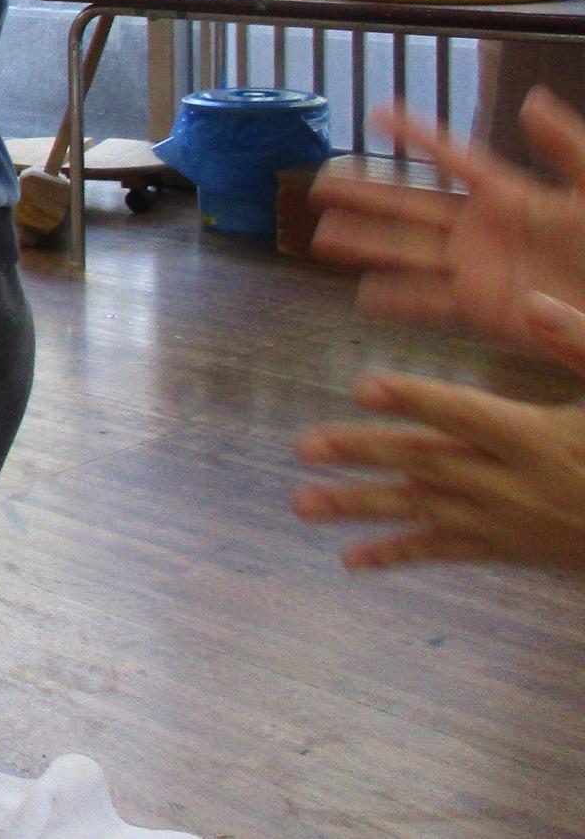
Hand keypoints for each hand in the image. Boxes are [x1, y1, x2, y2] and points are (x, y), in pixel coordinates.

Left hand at [293, 293, 584, 571]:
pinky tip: (350, 558)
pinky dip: (397, 555)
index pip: (464, 413)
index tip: (361, 387)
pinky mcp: (507, 549)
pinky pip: (445, 553)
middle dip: (363, 453)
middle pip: (427, 462)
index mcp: (536, 437)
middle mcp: (513, 482)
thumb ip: (576, 342)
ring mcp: (506, 520)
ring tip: (303, 504)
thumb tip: (532, 301)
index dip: (414, 399)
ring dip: (360, 507)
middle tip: (303, 446)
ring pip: (424, 511)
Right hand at [310, 87, 584, 348]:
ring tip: (322, 238)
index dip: (415, 134)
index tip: (376, 112)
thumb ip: (565, 146)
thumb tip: (531, 100)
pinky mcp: (480, 309)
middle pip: (410, 206)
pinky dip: (396, 300)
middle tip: (320, 183)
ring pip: (407, 252)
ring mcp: (476, 268)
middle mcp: (481, 228)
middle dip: (365, 194)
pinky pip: (429, 302)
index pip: (452, 157)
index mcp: (509, 194)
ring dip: (365, 245)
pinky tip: (363, 296)